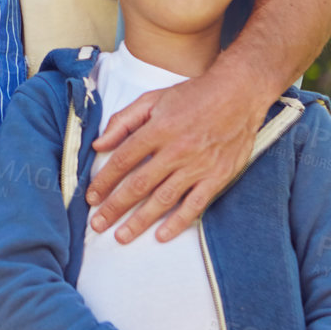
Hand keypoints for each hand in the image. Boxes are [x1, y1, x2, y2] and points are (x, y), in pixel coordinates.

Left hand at [86, 67, 266, 243]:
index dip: (104, 181)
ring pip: (163, 199)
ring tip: (121, 236)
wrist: (239, 93)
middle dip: (115, 207)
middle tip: (98, 224)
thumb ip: (123, 121)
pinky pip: (195, 205)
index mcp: (158, 129)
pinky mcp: (217, 177)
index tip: (91, 197)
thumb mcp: (153, 99)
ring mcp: (198, 166)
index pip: (122, 160)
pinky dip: (178, 222)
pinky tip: (162, 235)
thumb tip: (98, 144)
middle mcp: (176, 150)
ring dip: (140, 221)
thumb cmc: (194, 95)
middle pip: (139, 184)